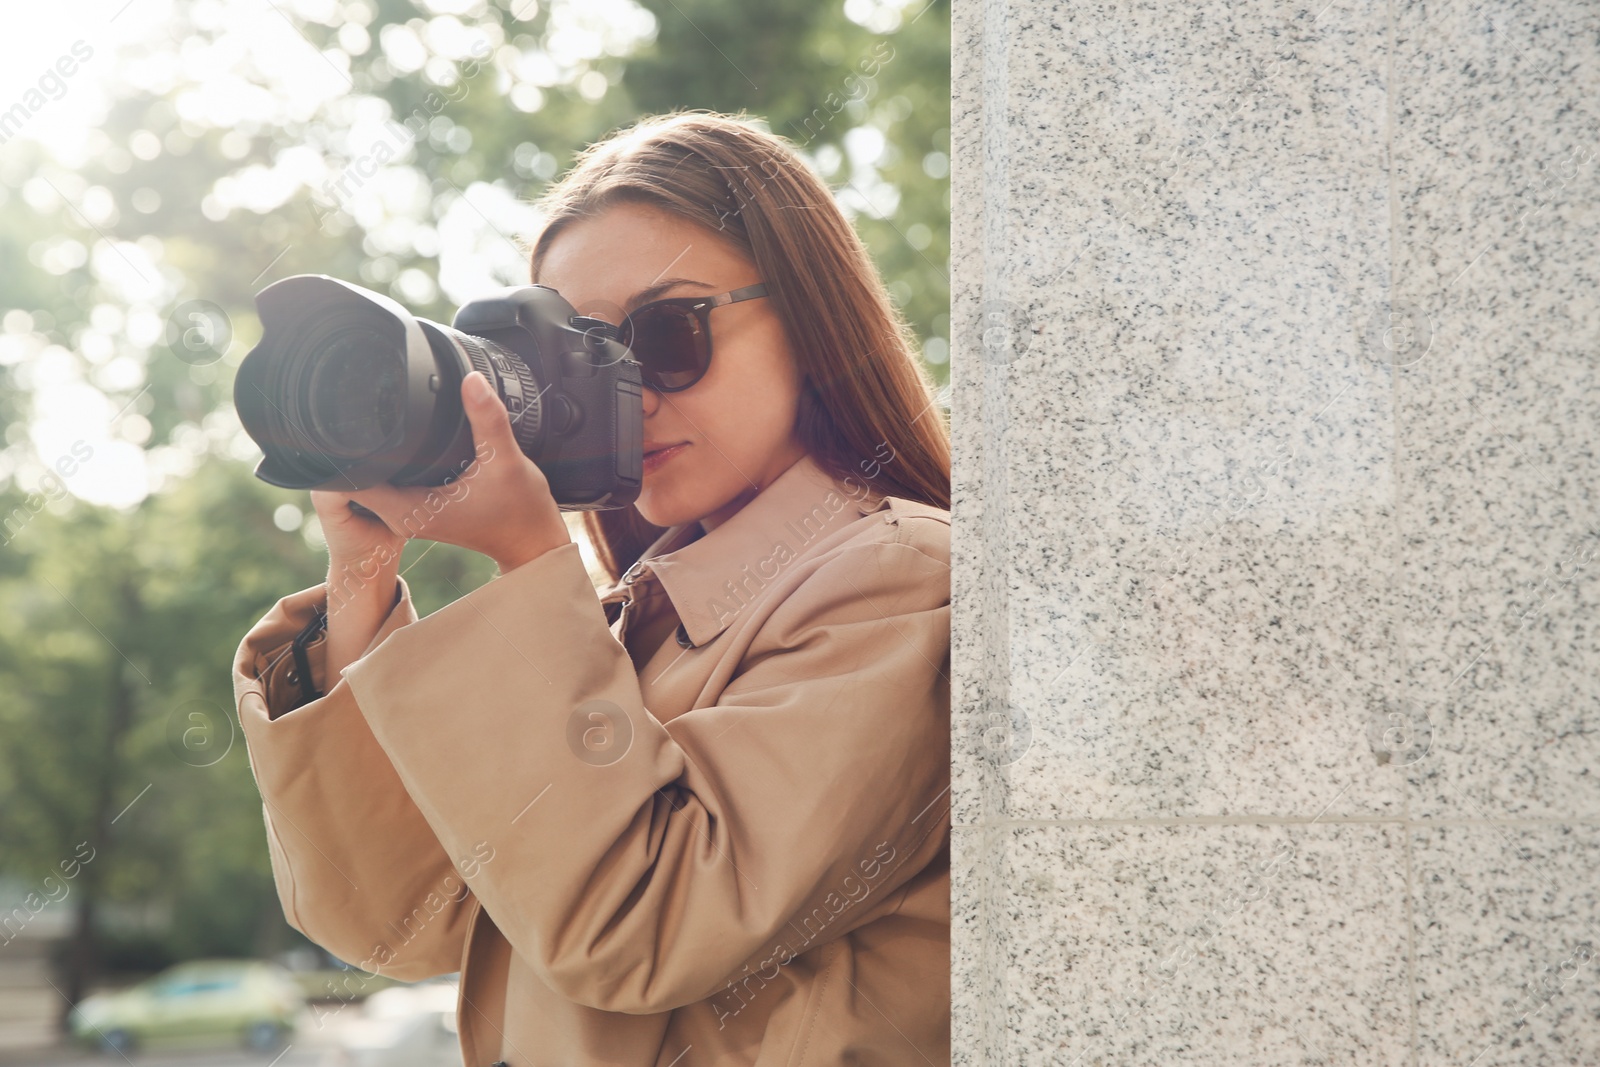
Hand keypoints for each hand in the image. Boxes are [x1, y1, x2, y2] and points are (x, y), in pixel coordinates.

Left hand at [330, 371, 571, 573]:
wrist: (534, 541)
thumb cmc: (520, 512)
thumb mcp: (505, 461)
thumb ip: (487, 418)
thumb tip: (471, 380)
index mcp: (412, 511)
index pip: (355, 480)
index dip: (348, 449)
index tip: (353, 421)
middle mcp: (405, 516)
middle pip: (360, 476)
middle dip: (363, 444)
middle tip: (367, 409)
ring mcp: (413, 514)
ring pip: (377, 478)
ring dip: (380, 453)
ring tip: (388, 420)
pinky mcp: (423, 509)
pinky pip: (394, 482)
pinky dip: (396, 462)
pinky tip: (409, 441)